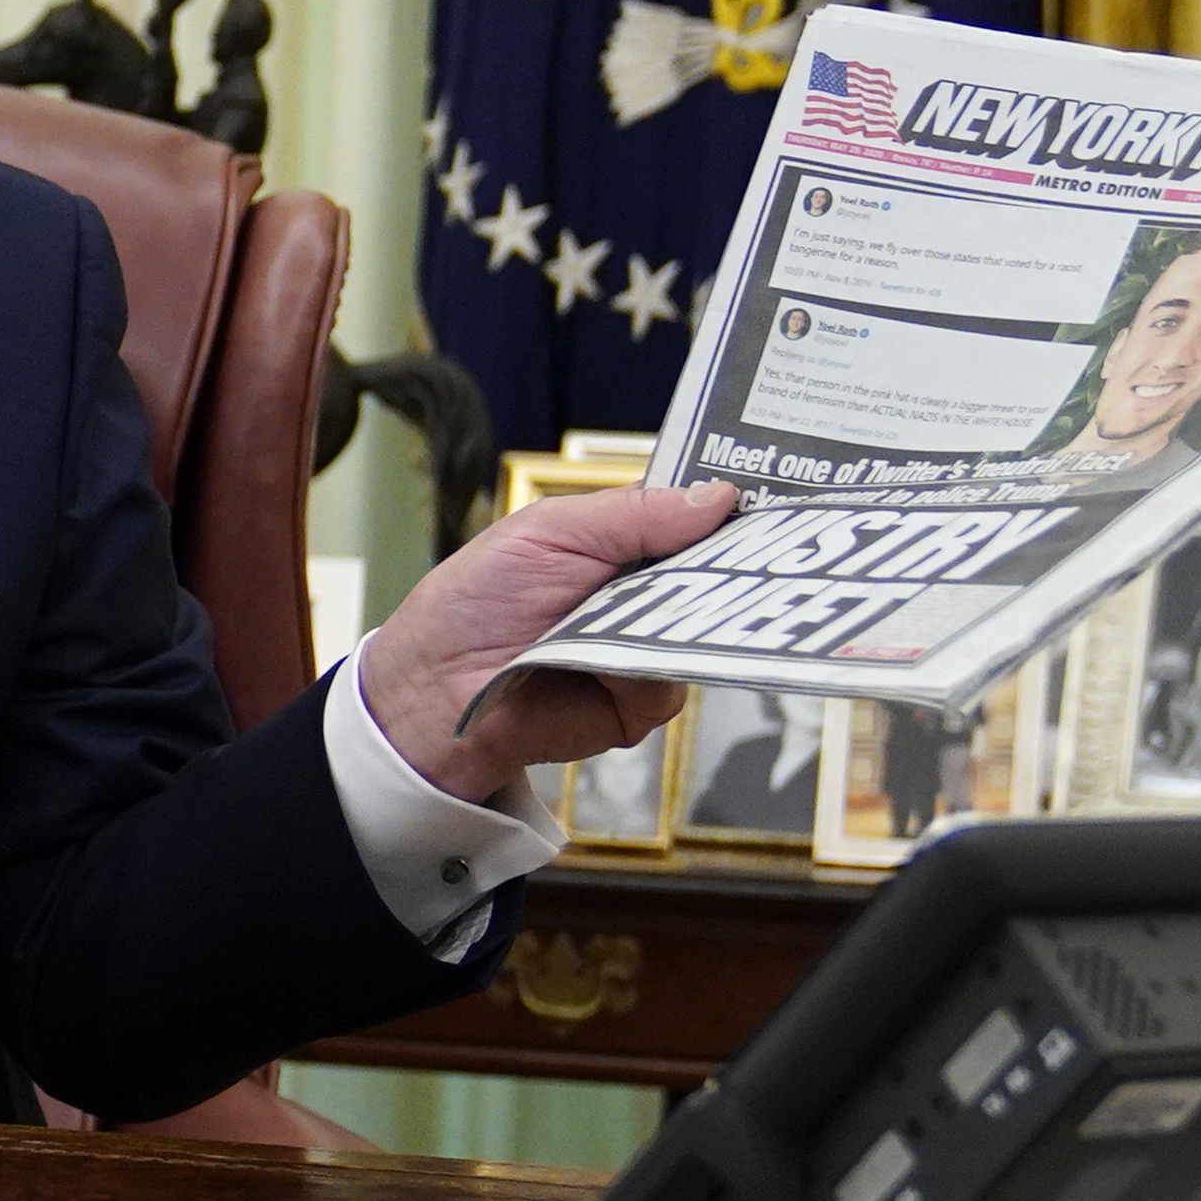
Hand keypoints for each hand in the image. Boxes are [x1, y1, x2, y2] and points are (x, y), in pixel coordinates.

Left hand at [360, 482, 739, 805]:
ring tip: (620, 617)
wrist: (433, 692)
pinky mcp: (636, 705)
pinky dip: (636, 673)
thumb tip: (717, 496)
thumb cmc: (474, 602)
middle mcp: (644, 596)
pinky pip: (667, 685)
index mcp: (624, 542)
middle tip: (751, 555)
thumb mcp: (550, 532)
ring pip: (700, 635)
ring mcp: (645, 651)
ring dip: (666, 624)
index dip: (731, 512)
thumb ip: (634, 514)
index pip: (698, 521)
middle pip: (719, 578)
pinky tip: (596, 666)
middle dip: (730, 568)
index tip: (767, 499)